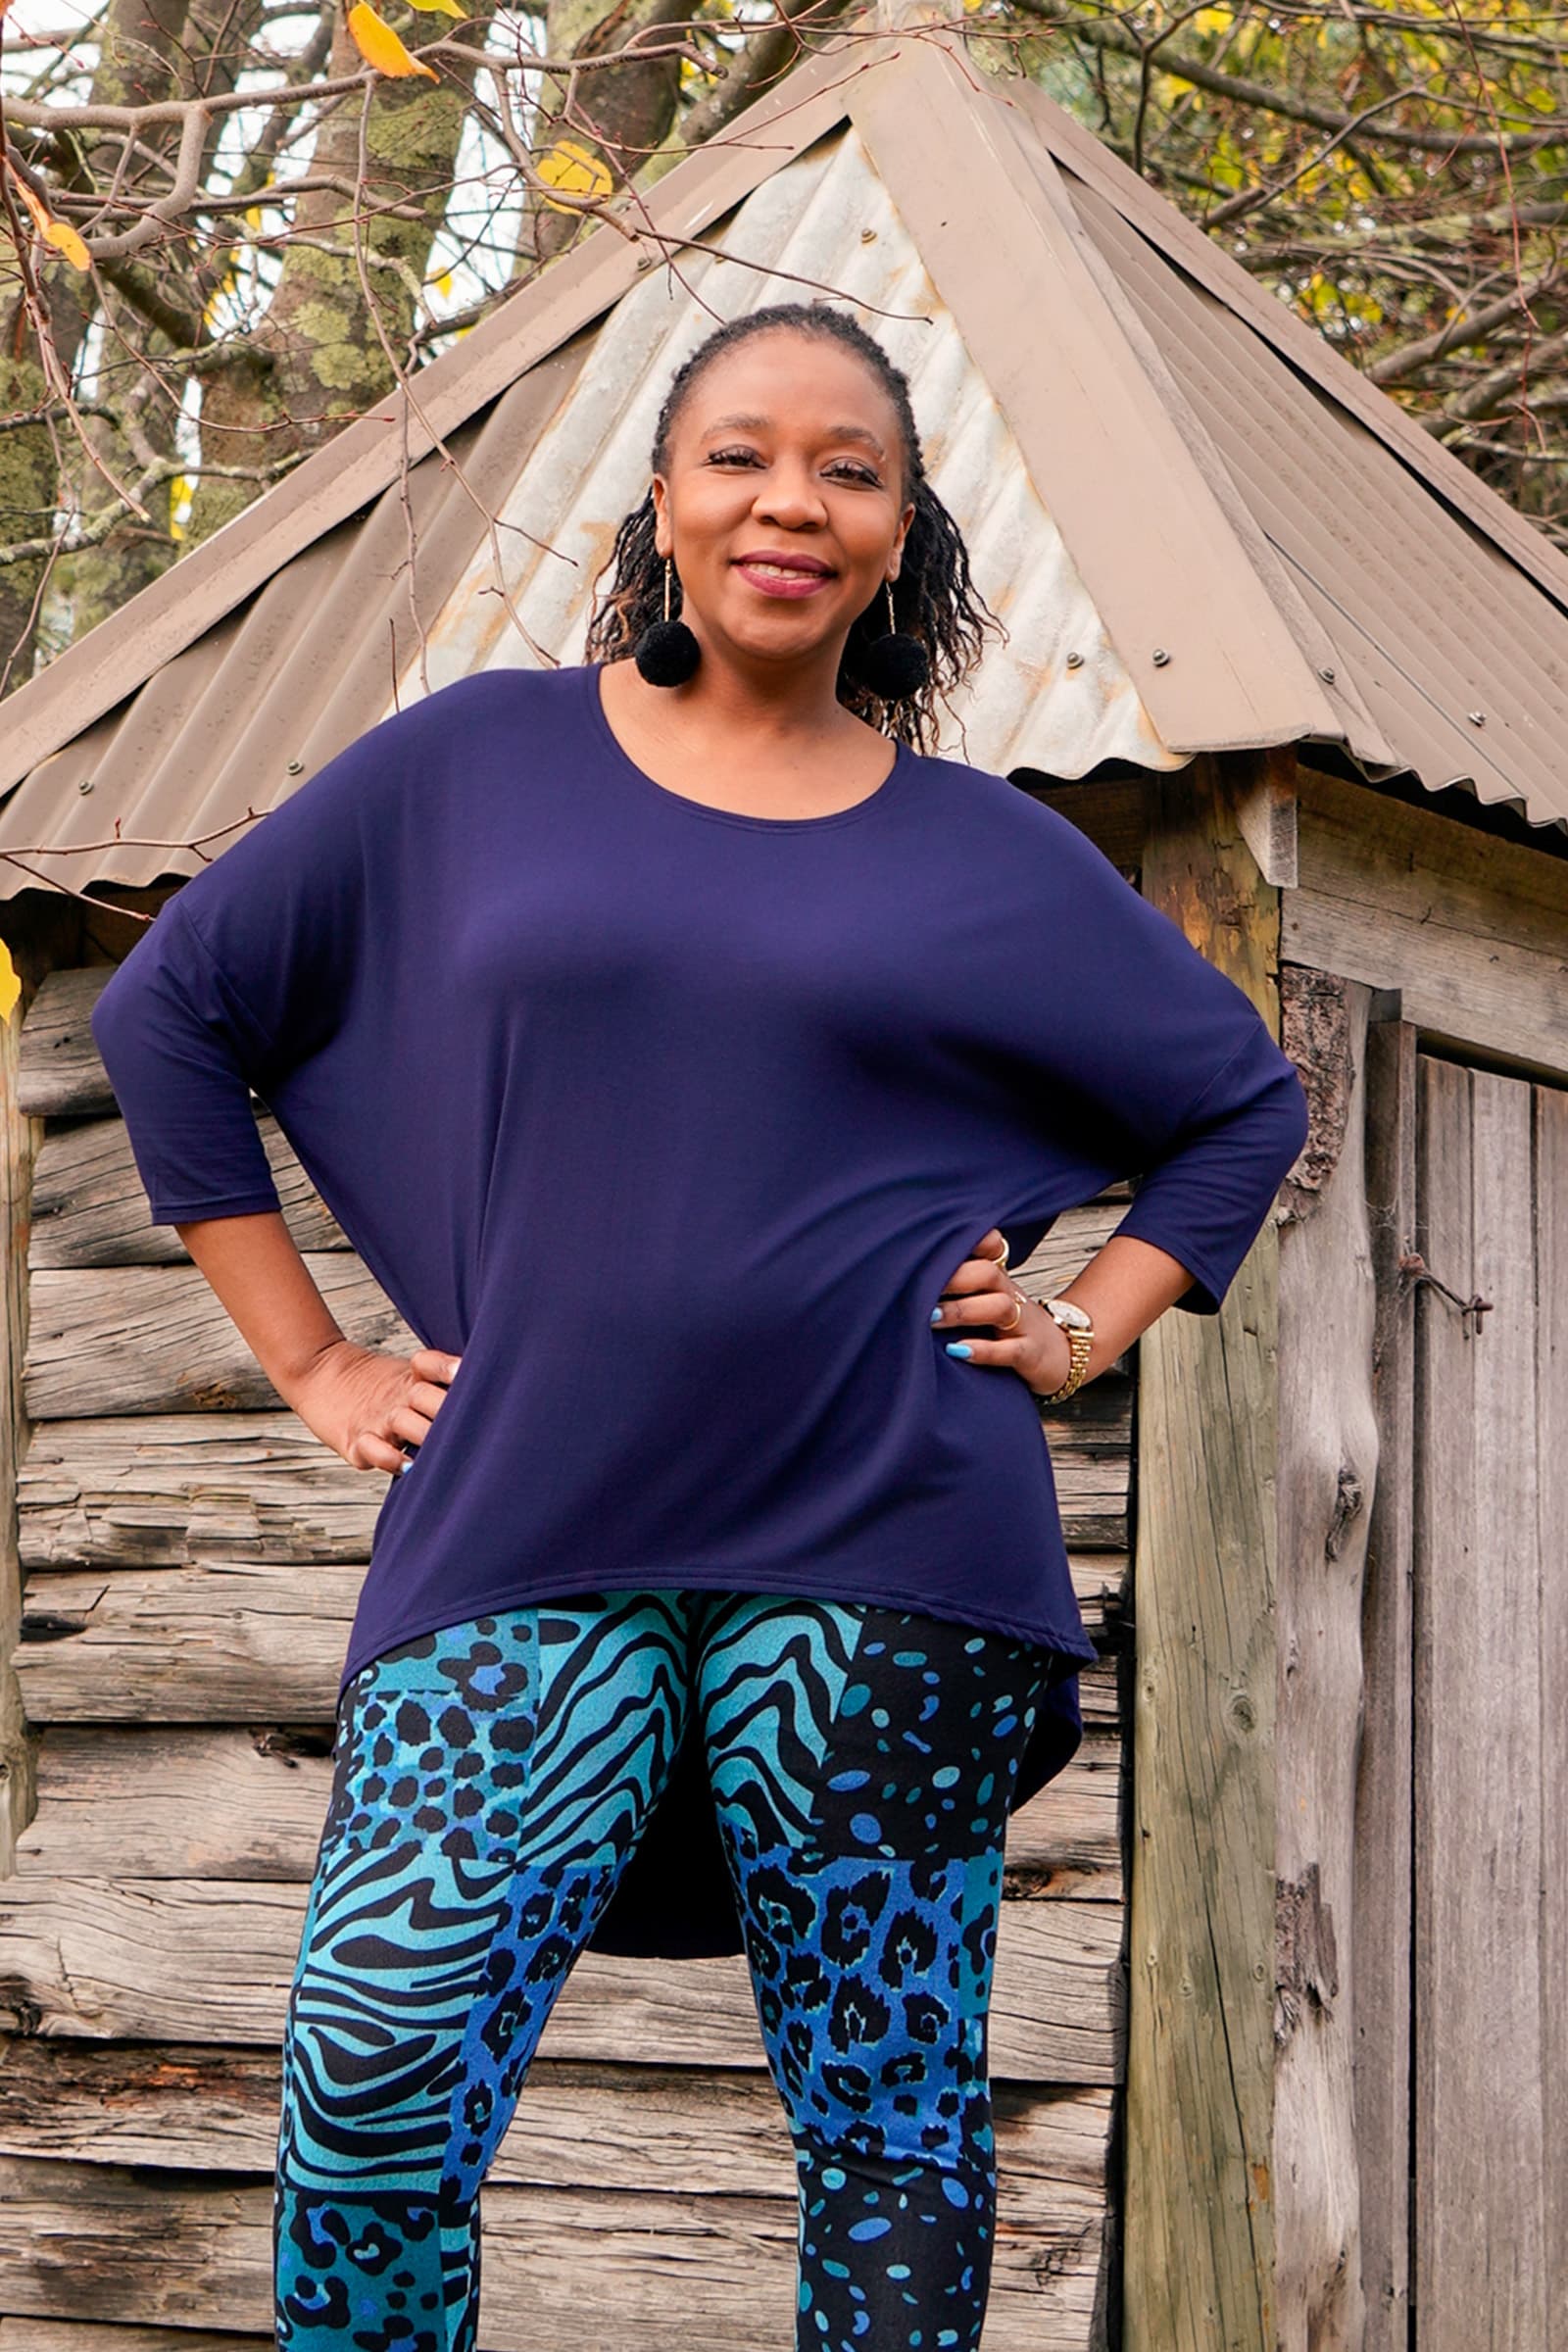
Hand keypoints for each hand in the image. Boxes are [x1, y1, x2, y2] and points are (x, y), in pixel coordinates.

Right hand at [282, 1337, 462, 1473]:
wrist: (320, 1374)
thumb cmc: (378, 1384)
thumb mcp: (408, 1373)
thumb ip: (441, 1380)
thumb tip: (484, 1391)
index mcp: (411, 1378)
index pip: (430, 1364)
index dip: (447, 1367)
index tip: (463, 1371)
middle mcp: (396, 1397)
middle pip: (426, 1396)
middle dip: (448, 1409)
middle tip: (472, 1421)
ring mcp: (376, 1420)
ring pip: (405, 1423)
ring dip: (426, 1433)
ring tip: (444, 1445)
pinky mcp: (355, 1443)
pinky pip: (374, 1450)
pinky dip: (391, 1459)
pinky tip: (408, 1465)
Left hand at [931, 1227, 1075, 1399]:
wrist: (1063, 1355)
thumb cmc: (1010, 1328)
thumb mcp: (988, 1301)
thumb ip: (956, 1289)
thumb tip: (903, 1282)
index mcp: (997, 1280)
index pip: (988, 1248)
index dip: (968, 1241)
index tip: (929, 1245)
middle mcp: (1010, 1296)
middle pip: (987, 1272)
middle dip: (952, 1278)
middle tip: (917, 1290)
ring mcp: (1023, 1324)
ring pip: (998, 1307)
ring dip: (962, 1311)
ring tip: (931, 1319)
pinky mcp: (1030, 1354)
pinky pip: (1010, 1350)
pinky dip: (984, 1350)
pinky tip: (958, 1351)